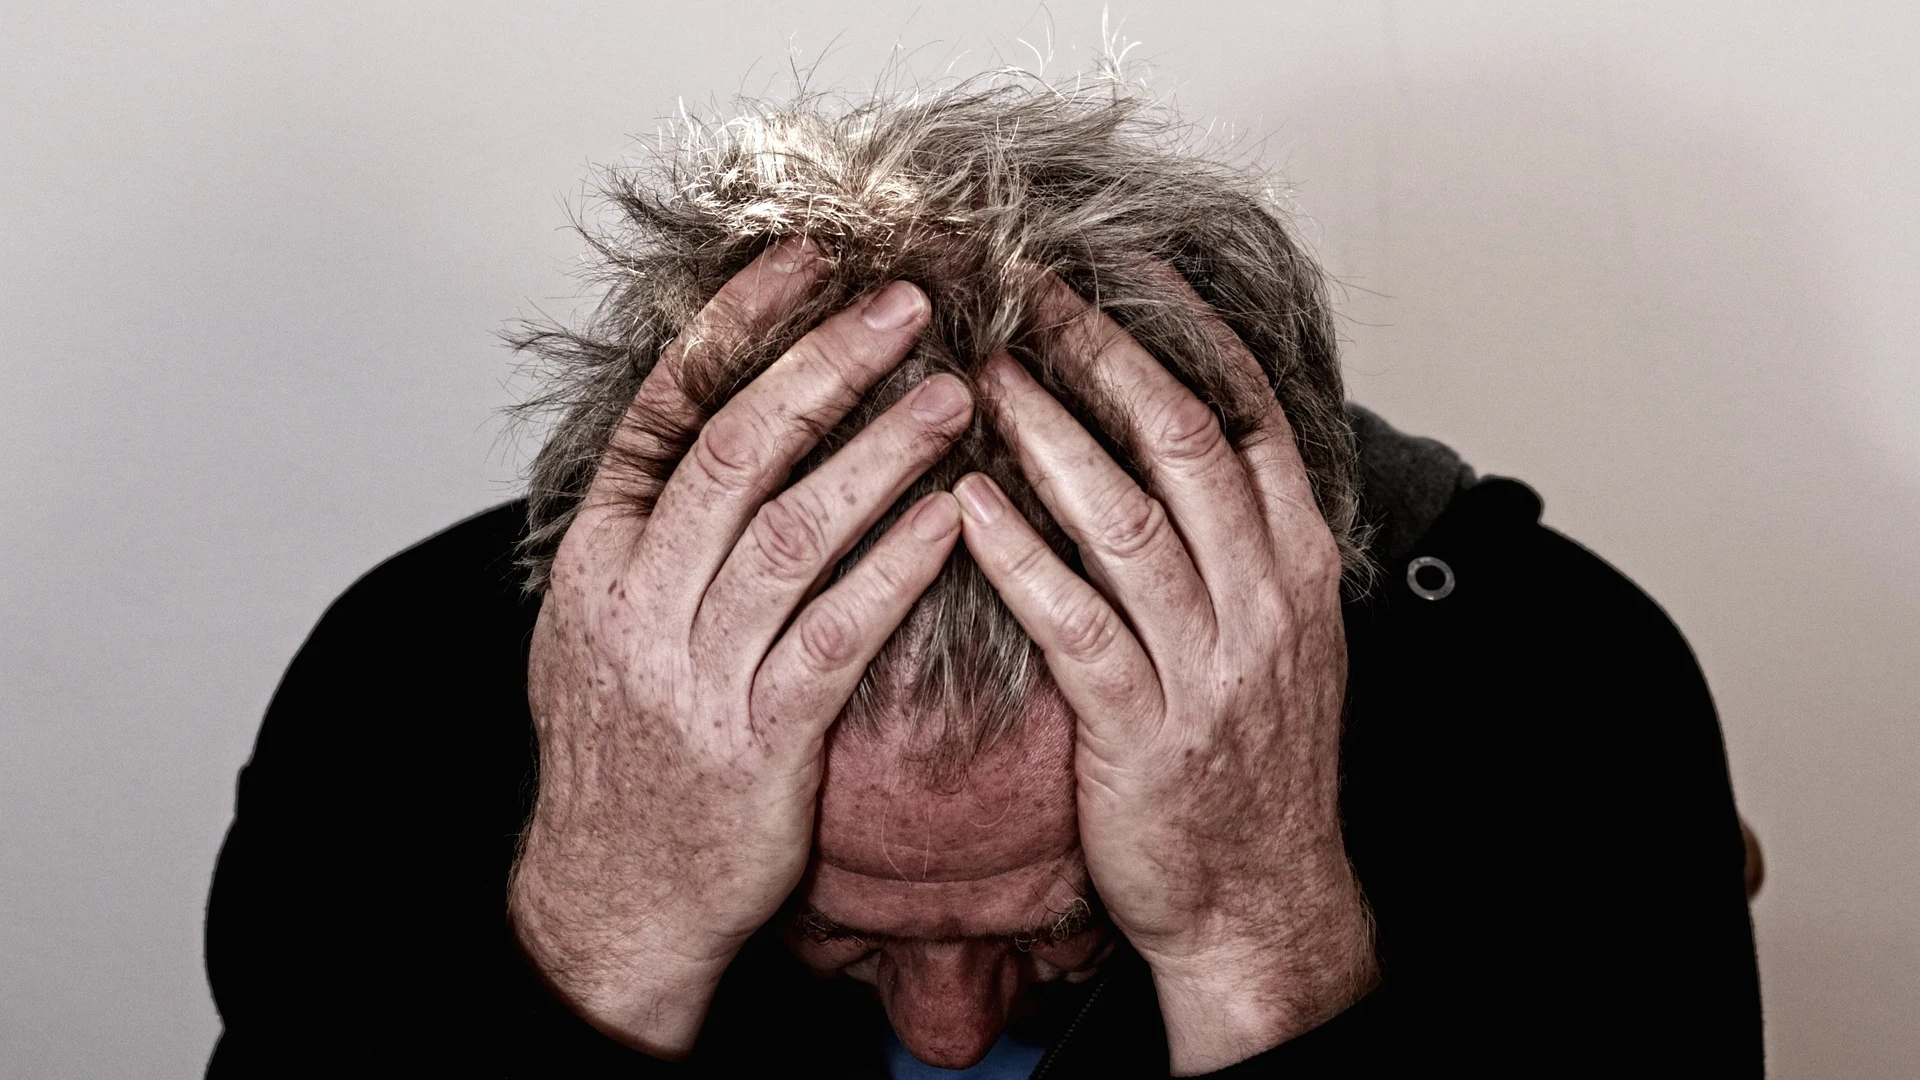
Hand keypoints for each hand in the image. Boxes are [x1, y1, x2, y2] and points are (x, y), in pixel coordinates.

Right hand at [508, 241, 970, 1055]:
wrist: (614, 897)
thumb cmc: (625, 757)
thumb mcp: (594, 631)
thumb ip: (647, 534)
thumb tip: (702, 427)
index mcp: (598, 559)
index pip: (663, 411)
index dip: (735, 325)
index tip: (803, 259)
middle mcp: (638, 600)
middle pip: (737, 450)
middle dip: (825, 364)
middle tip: (907, 303)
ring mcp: (696, 669)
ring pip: (795, 530)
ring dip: (882, 451)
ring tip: (956, 394)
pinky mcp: (762, 738)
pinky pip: (840, 633)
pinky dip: (900, 566)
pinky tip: (957, 515)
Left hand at [953, 280, 1376, 1073]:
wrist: (1260, 897)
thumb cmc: (1248, 759)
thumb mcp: (1278, 636)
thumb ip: (1241, 538)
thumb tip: (1182, 436)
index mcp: (1298, 564)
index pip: (1251, 415)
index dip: (1185, 331)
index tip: (1123, 265)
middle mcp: (1263, 599)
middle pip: (1185, 442)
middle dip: (1106, 353)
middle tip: (1030, 288)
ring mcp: (1207, 664)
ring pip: (1128, 518)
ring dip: (1050, 433)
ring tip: (981, 370)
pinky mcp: (1141, 728)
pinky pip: (1075, 622)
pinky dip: (1019, 555)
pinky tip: (965, 501)